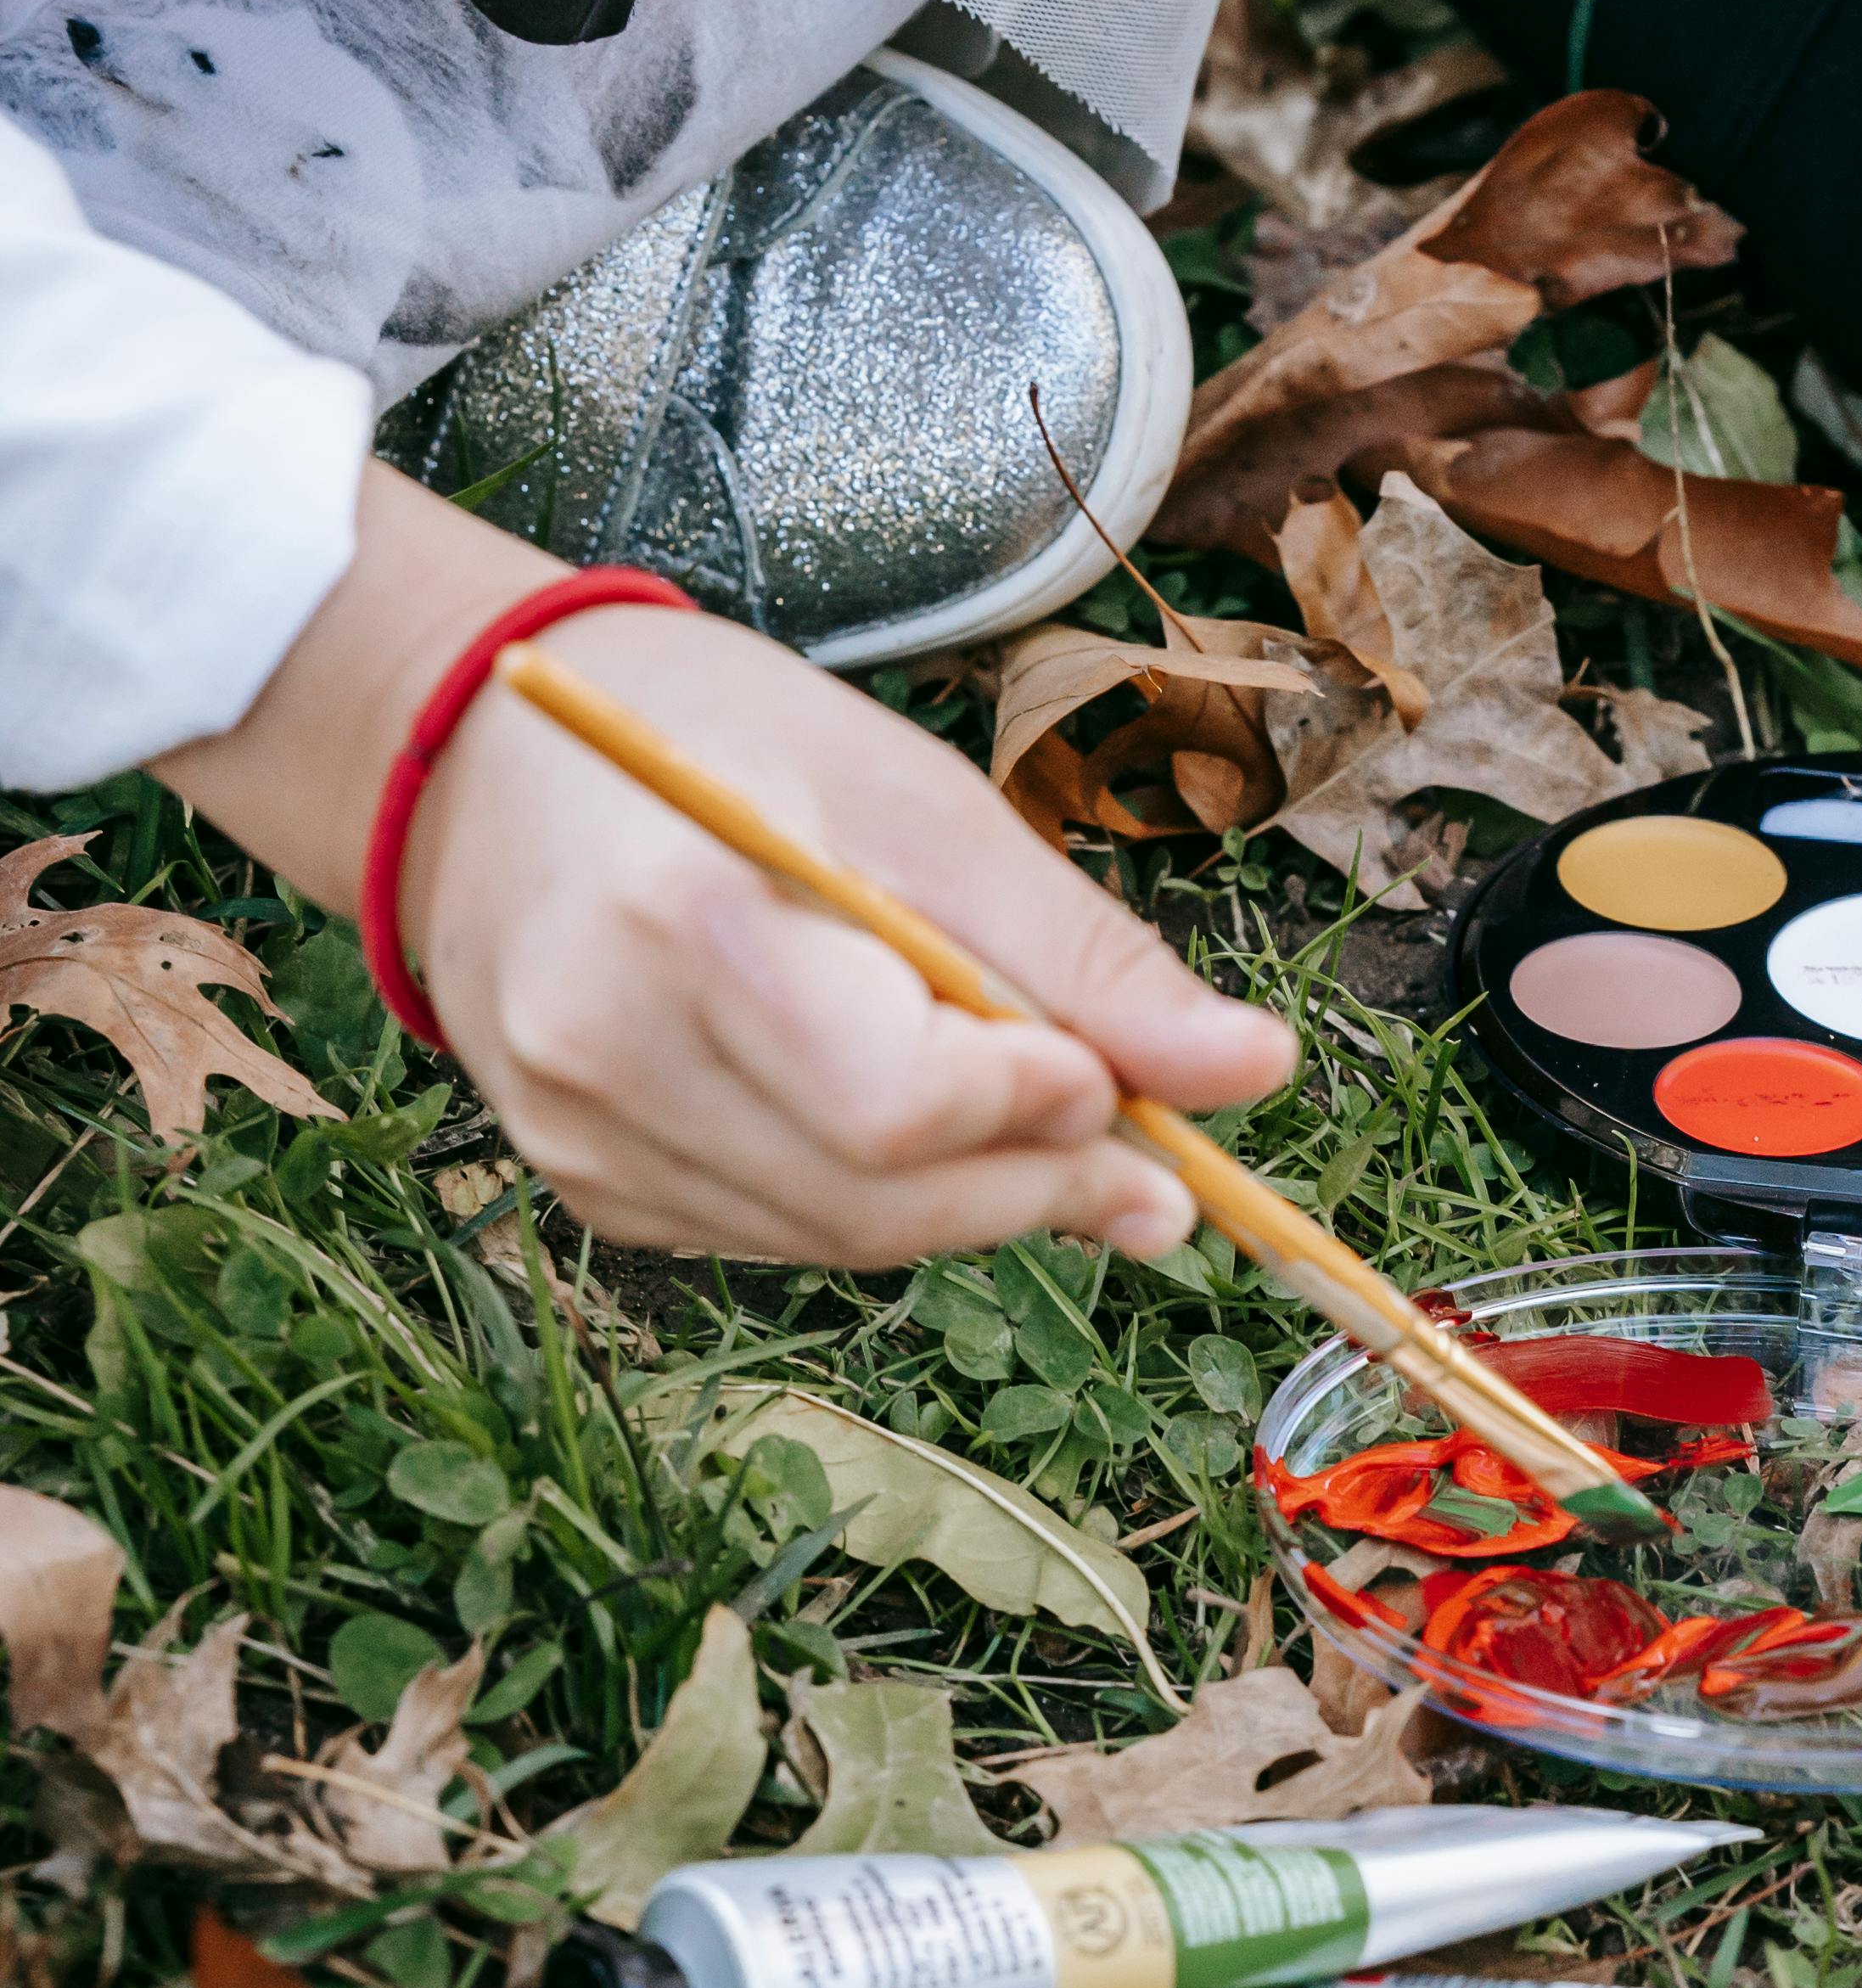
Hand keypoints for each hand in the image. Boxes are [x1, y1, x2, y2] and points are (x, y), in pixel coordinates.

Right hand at [160, 470, 1295, 1269]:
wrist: (480, 761)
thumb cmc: (718, 748)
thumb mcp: (919, 802)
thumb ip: (1084, 956)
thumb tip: (1255, 1073)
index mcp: (685, 926)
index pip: (900, 1102)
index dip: (1039, 1110)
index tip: (1115, 1076)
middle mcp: (604, 1052)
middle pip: (881, 1196)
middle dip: (1039, 1186)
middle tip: (1151, 1166)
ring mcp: (579, 1135)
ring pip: (840, 1239)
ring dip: (973, 1205)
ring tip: (1046, 1136)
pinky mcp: (584, 1182)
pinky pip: (776, 1237)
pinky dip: (875, 1205)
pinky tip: (905, 1135)